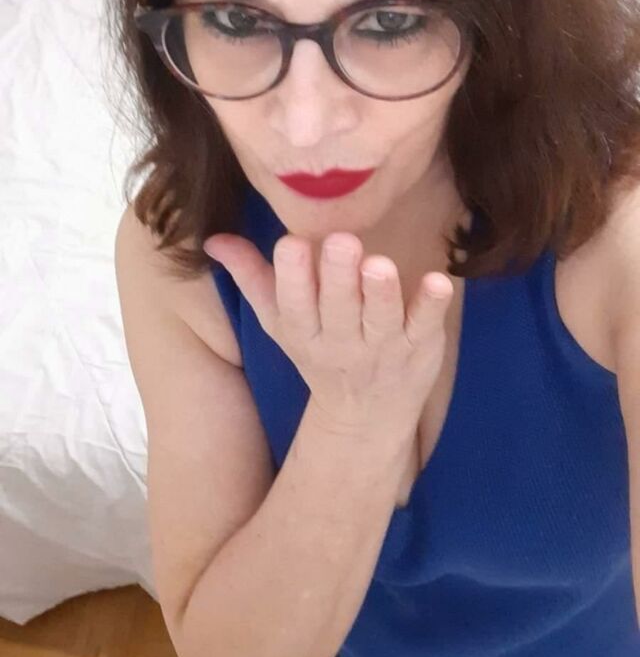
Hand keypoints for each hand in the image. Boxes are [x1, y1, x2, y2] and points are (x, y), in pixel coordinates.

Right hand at [203, 229, 453, 435]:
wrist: (366, 417)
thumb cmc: (320, 352)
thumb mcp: (280, 321)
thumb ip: (251, 277)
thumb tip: (214, 239)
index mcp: (303, 330)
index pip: (293, 303)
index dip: (292, 276)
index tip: (291, 242)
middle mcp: (341, 340)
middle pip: (338, 307)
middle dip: (337, 276)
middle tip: (342, 242)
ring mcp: (382, 345)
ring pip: (380, 317)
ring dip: (381, 291)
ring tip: (380, 265)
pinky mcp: (420, 345)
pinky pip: (426, 325)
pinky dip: (431, 305)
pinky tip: (438, 282)